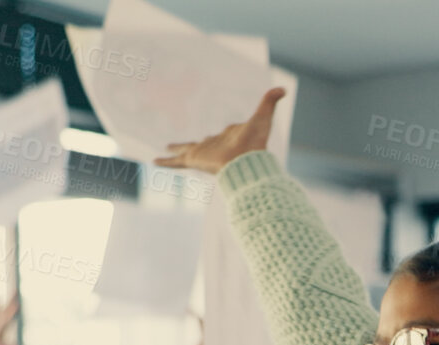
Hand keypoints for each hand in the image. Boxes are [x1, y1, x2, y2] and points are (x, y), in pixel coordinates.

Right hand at [154, 88, 285, 175]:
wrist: (245, 162)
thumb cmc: (255, 141)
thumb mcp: (263, 117)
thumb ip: (269, 102)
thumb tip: (283, 88)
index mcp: (230, 137)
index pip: (227, 132)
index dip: (231, 130)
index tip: (229, 130)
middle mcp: (215, 145)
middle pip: (203, 142)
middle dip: (197, 143)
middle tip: (189, 141)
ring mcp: (203, 153)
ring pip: (185, 151)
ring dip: (175, 150)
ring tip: (165, 148)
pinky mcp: (194, 160)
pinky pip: (176, 161)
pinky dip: (166, 162)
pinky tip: (154, 161)